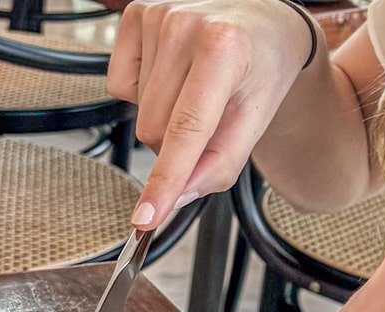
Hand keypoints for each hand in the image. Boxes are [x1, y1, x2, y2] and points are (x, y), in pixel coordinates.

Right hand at [107, 0, 314, 227]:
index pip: (186, 129)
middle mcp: (186, 25)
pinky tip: (173, 76)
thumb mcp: (256, 122)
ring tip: (197, 92)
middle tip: (210, 123)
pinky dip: (144, 93)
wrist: (265, 22)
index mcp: (225, 48)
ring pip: (137, 112)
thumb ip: (219, 165)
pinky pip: (120, 85)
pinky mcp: (135, 13)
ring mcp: (156, 15)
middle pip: (153, 129)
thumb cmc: (263, 69)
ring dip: (164, 117)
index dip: (165, 180)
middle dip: (177, 145)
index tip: (146, 217)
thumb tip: (175, 197)